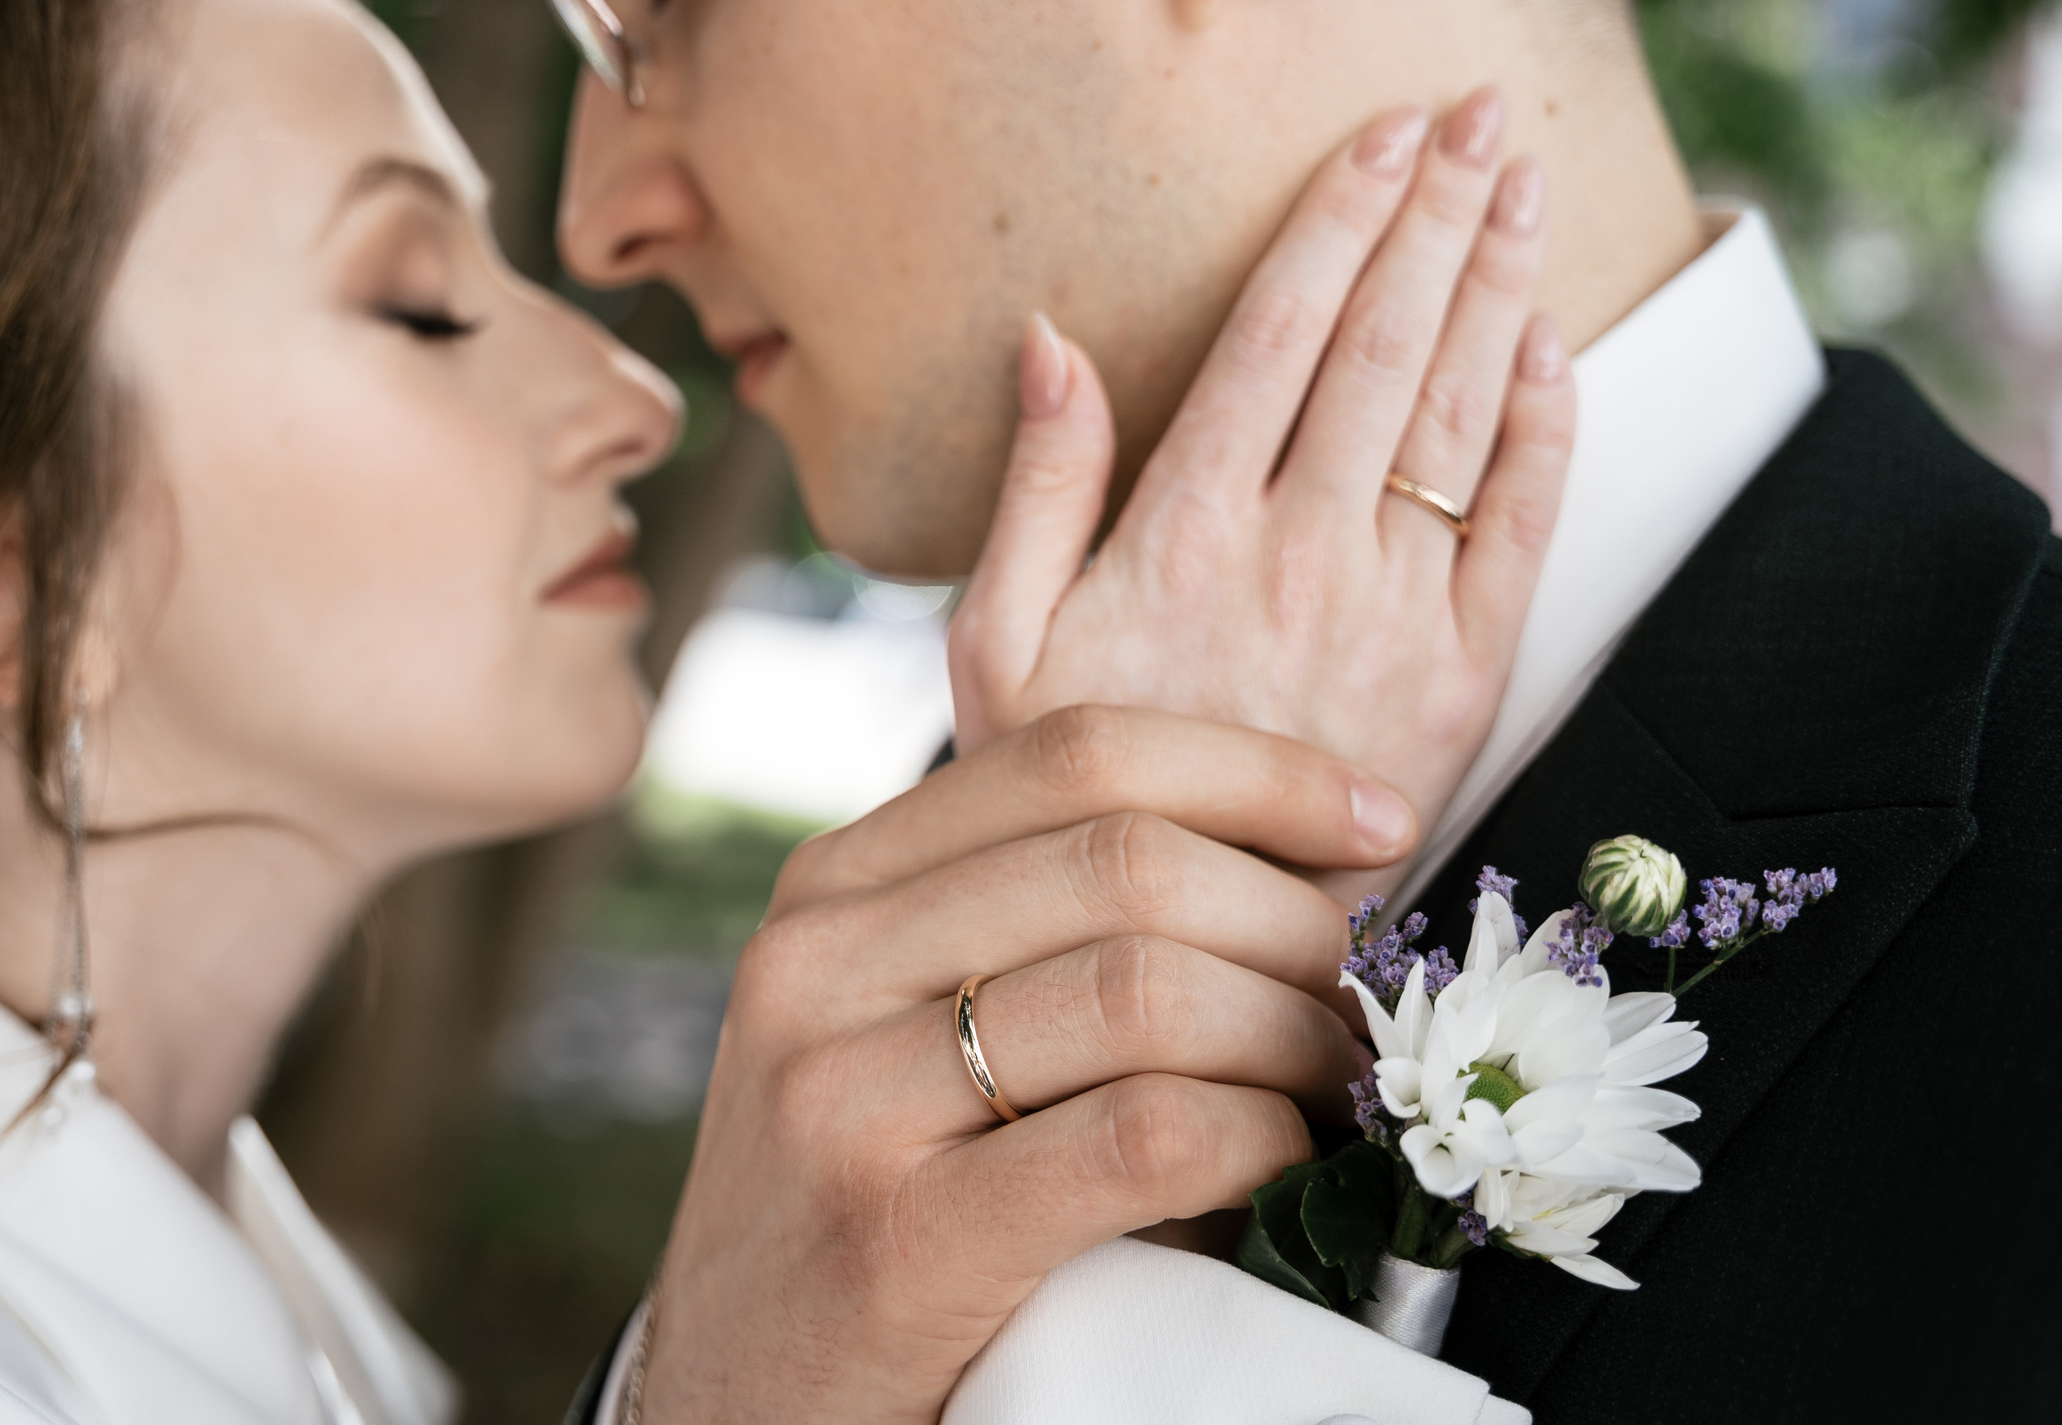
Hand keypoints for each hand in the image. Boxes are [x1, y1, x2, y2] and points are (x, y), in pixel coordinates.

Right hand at [644, 707, 1411, 1424]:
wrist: (732, 1406)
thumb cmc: (862, 1205)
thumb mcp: (894, 1027)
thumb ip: (1033, 929)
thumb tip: (1304, 856)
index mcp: (834, 887)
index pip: (1074, 751)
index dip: (1254, 771)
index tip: (1377, 824)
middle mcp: (820, 964)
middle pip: (1128, 861)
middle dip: (1296, 923)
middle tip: (1359, 1003)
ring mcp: (841, 1097)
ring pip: (1146, 988)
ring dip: (1290, 1037)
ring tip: (1334, 1090)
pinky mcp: (897, 1240)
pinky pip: (1143, 1135)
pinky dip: (1255, 1139)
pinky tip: (1280, 1168)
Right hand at [946, 89, 1575, 843]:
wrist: (1188, 943)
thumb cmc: (1073, 793)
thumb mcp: (997, 645)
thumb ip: (1034, 486)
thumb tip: (1050, 336)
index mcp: (1185, 529)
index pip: (1277, 334)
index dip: (1338, 219)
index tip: (1385, 130)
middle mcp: (1300, 552)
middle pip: (1385, 345)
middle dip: (1438, 213)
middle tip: (1483, 108)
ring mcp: (1394, 613)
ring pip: (1460, 412)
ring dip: (1498, 282)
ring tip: (1524, 177)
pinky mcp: (1466, 678)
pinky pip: (1522, 526)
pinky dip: (1544, 427)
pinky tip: (1550, 344)